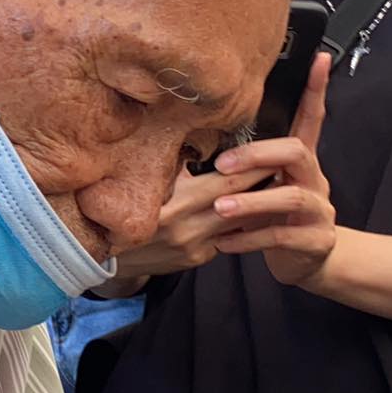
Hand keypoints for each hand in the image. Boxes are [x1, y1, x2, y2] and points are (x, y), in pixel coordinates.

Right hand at [113, 166, 274, 278]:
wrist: (103, 257)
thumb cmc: (120, 208)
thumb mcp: (145, 180)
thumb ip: (174, 163)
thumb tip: (199, 132)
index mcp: (177, 203)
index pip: (230, 183)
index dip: (256, 166)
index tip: (277, 151)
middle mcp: (189, 229)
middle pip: (241, 203)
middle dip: (265, 183)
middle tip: (288, 164)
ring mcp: (195, 248)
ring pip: (238, 223)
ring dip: (257, 204)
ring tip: (276, 184)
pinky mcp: (196, 260)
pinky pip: (224, 237)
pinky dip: (238, 222)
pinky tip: (249, 209)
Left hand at [210, 52, 336, 287]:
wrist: (306, 262)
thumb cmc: (275, 217)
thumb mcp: (263, 187)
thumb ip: (244, 168)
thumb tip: (194, 146)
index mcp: (302, 162)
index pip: (311, 118)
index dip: (316, 89)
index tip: (318, 58)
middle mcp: (315, 180)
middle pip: (297, 152)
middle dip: (259, 155)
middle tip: (223, 165)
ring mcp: (319, 211)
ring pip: (291, 198)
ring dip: (252, 202)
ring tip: (220, 209)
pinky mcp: (315, 241)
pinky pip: (282, 237)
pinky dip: (251, 239)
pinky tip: (225, 243)